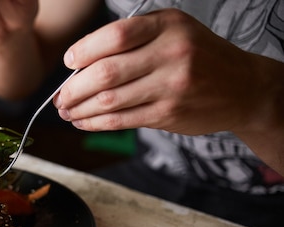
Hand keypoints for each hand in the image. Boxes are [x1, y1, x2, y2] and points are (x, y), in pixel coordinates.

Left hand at [53, 8, 268, 136]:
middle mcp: (171, 54)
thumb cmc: (197, 56)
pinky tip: (84, 122)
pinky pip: (122, 120)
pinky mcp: (168, 114)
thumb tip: (80, 62)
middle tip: (60, 97)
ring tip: (66, 111)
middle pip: (106, 73)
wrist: (242, 87)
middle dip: (73, 88)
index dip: (84, 50)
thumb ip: (132, 38)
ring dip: (80, 109)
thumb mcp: (173, 30)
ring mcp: (171, 87)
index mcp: (168, 26)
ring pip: (110, 100)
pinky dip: (96, 123)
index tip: (68, 62)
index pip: (115, 36)